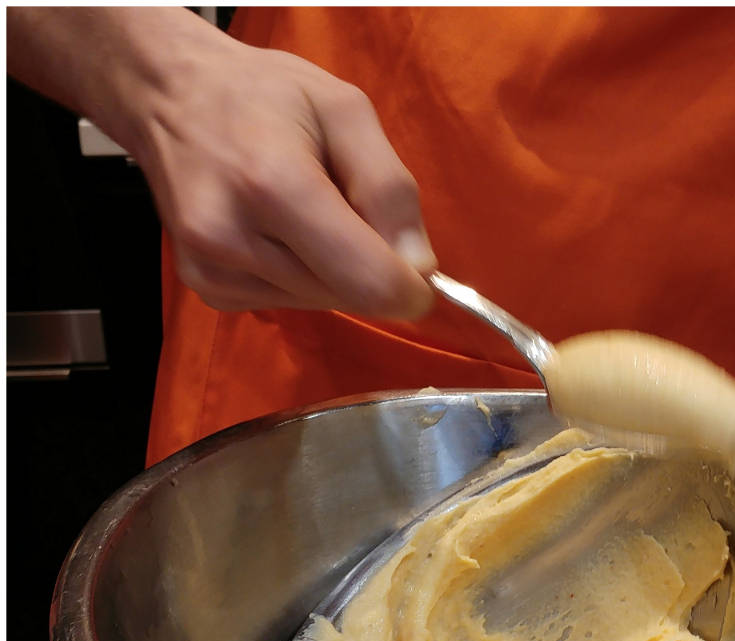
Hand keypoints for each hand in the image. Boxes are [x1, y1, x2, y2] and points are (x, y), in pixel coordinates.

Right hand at [27, 7, 437, 318]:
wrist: (165, 93)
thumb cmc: (260, 95)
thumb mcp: (345, 111)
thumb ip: (391, 189)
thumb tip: (419, 267)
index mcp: (273, 183)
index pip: (370, 282)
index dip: (408, 284)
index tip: (410, 259)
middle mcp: (234, 235)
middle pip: (351, 297)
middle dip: (366, 263)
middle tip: (337, 204)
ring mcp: (214, 268)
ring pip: (323, 302)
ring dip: (331, 268)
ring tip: (298, 208)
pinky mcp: (207, 288)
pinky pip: (288, 302)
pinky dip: (299, 274)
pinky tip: (274, 229)